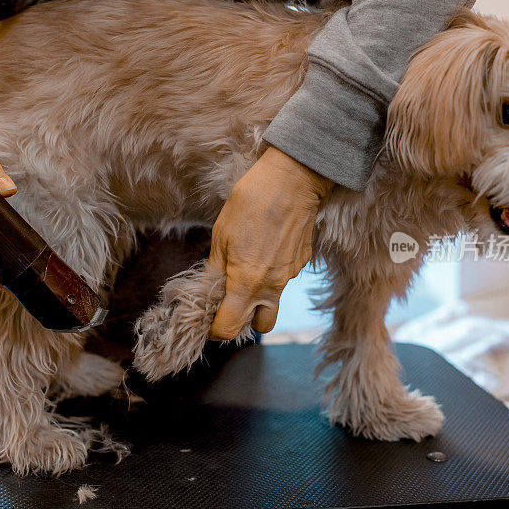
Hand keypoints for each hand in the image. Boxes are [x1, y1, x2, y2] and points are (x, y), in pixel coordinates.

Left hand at [207, 146, 333, 340]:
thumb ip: (214, 271)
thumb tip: (207, 291)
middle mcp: (272, 285)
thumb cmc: (250, 203)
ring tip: (245, 272)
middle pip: (260, 326)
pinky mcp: (301, 262)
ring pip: (273, 302)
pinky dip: (271, 276)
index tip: (208, 319)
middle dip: (243, 321)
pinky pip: (283, 280)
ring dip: (258, 298)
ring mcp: (290, 275)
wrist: (292, 179)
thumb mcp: (220, 237)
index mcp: (246, 282)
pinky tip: (264, 250)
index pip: (230, 327)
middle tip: (228, 302)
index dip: (216, 329)